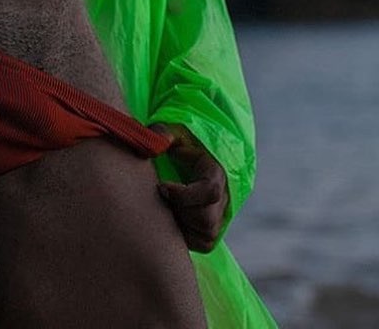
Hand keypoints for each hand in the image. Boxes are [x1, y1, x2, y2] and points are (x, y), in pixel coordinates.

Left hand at [149, 122, 228, 252]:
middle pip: (206, 218)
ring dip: (181, 224)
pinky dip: (185, 237)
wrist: (185, 161)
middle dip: (179, 210)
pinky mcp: (212, 232)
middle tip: (162, 198)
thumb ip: (162, 133)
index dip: (183, 194)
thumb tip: (154, 147)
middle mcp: (224, 197)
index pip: (210, 191)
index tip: (161, 187)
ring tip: (167, 207)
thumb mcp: (171, 133)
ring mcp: (221, 217)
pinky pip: (203, 244)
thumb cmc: (178, 145)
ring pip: (206, 234)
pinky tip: (172, 219)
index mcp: (216, 172)